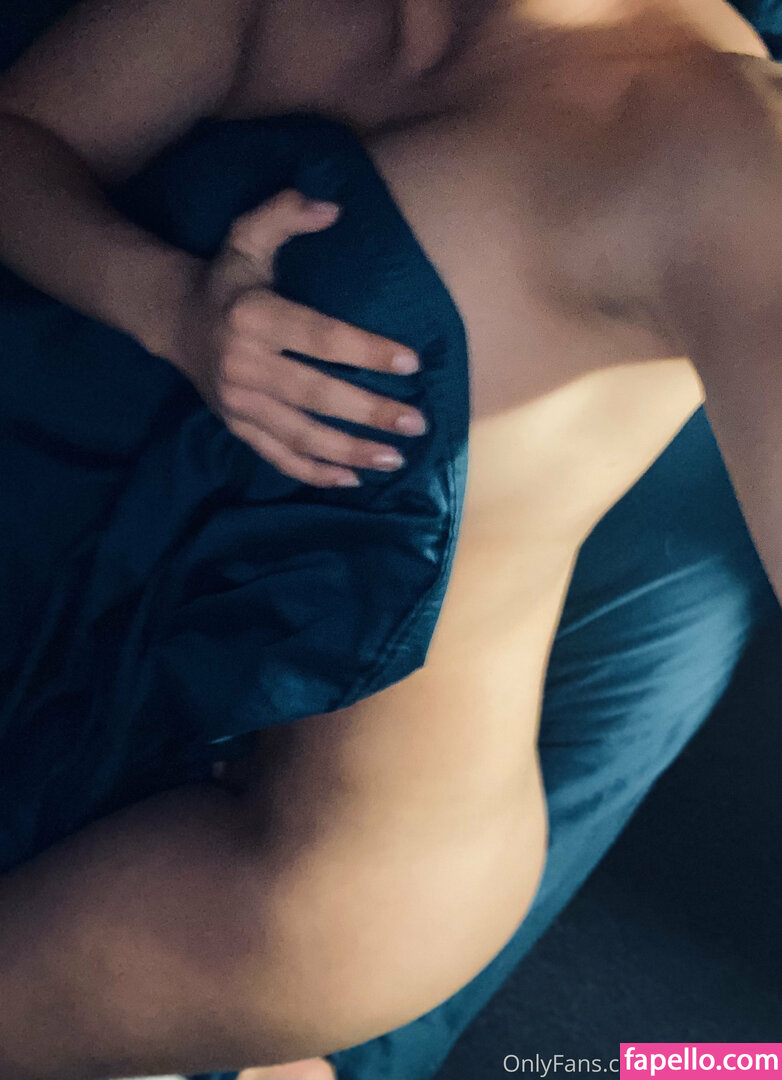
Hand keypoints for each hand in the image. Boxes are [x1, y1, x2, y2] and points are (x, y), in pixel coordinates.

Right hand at [172, 190, 427, 486]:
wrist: (175, 320)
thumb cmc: (228, 278)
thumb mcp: (248, 236)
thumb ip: (284, 215)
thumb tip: (331, 207)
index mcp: (252, 316)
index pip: (319, 337)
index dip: (366, 350)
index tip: (411, 363)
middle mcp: (242, 364)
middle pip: (315, 394)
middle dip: (369, 412)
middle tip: (416, 423)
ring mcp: (237, 402)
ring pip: (300, 434)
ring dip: (349, 450)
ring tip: (395, 458)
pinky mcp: (236, 426)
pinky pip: (276, 455)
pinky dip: (313, 471)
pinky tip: (351, 479)